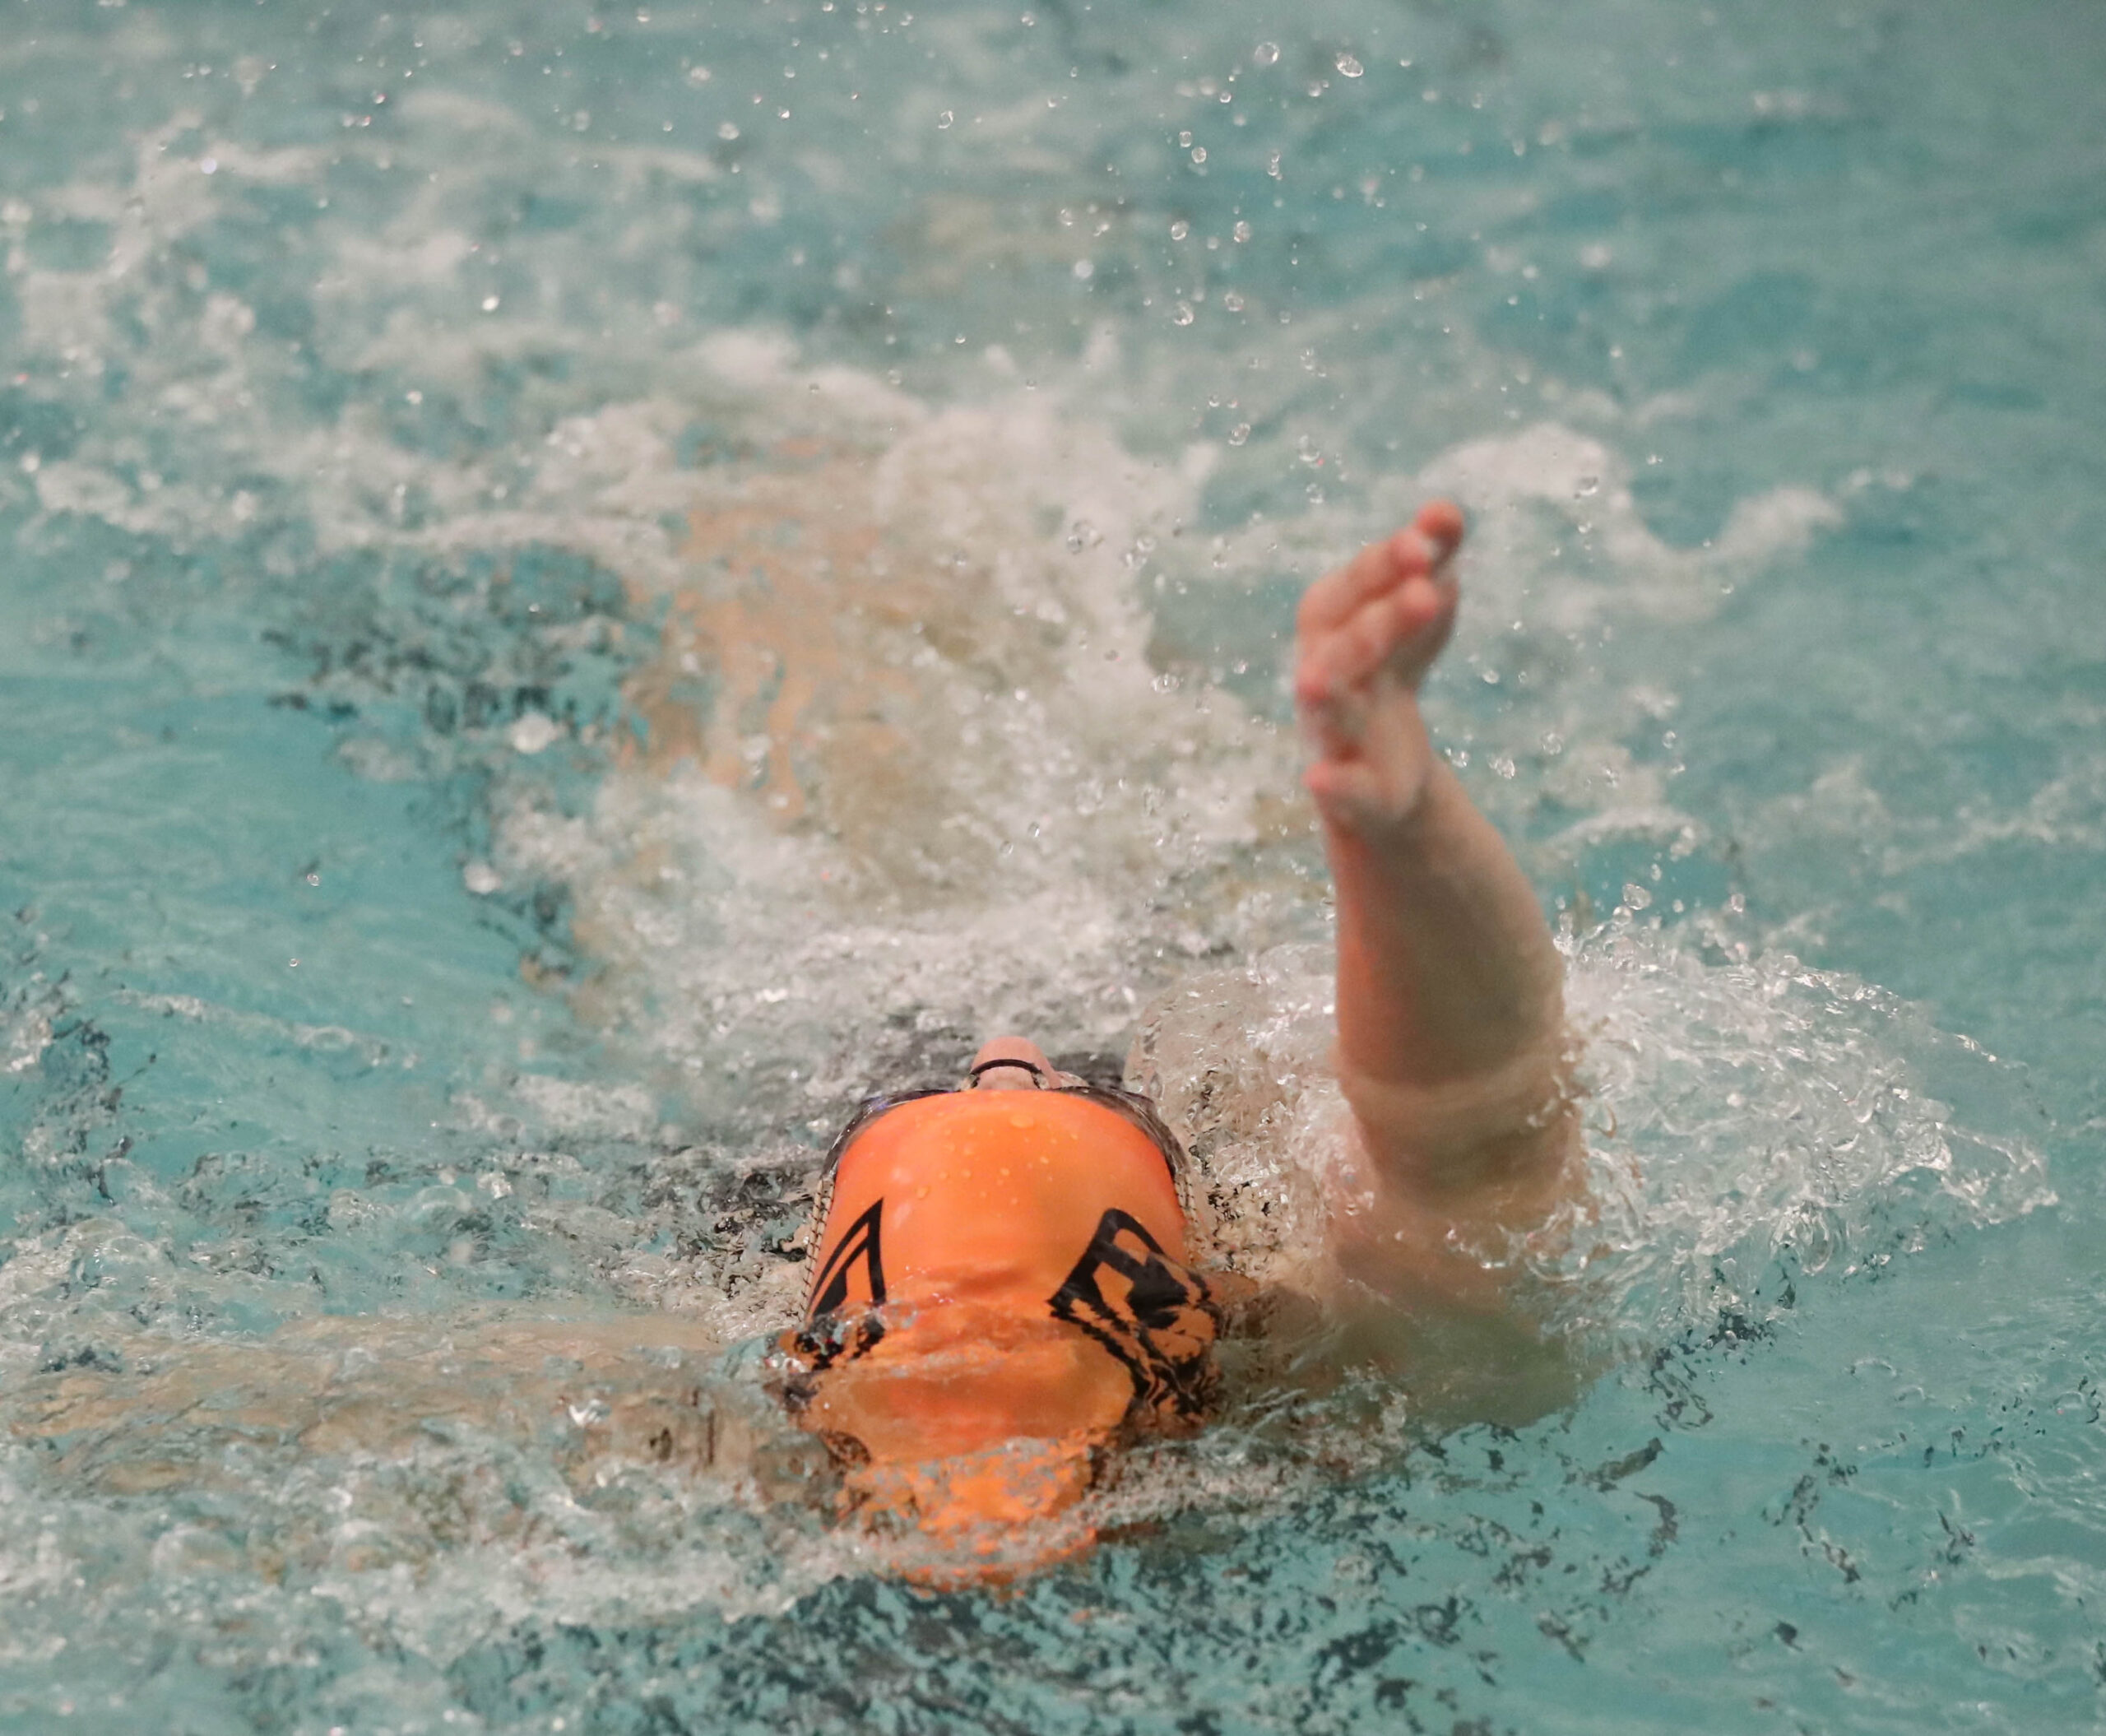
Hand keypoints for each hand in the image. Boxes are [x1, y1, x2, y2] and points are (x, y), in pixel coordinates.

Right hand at [1293, 500, 1465, 834]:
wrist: (1383, 764)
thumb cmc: (1393, 664)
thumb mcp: (1420, 608)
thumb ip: (1433, 555)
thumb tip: (1445, 509)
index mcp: (1339, 621)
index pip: (1360, 586)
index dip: (1387, 565)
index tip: (1425, 542)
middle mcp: (1326, 669)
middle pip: (1350, 641)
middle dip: (1381, 618)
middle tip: (1423, 590)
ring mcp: (1335, 729)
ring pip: (1331, 704)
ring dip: (1325, 690)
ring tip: (1313, 681)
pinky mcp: (1354, 790)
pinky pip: (1338, 787)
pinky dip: (1328, 784)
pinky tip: (1316, 780)